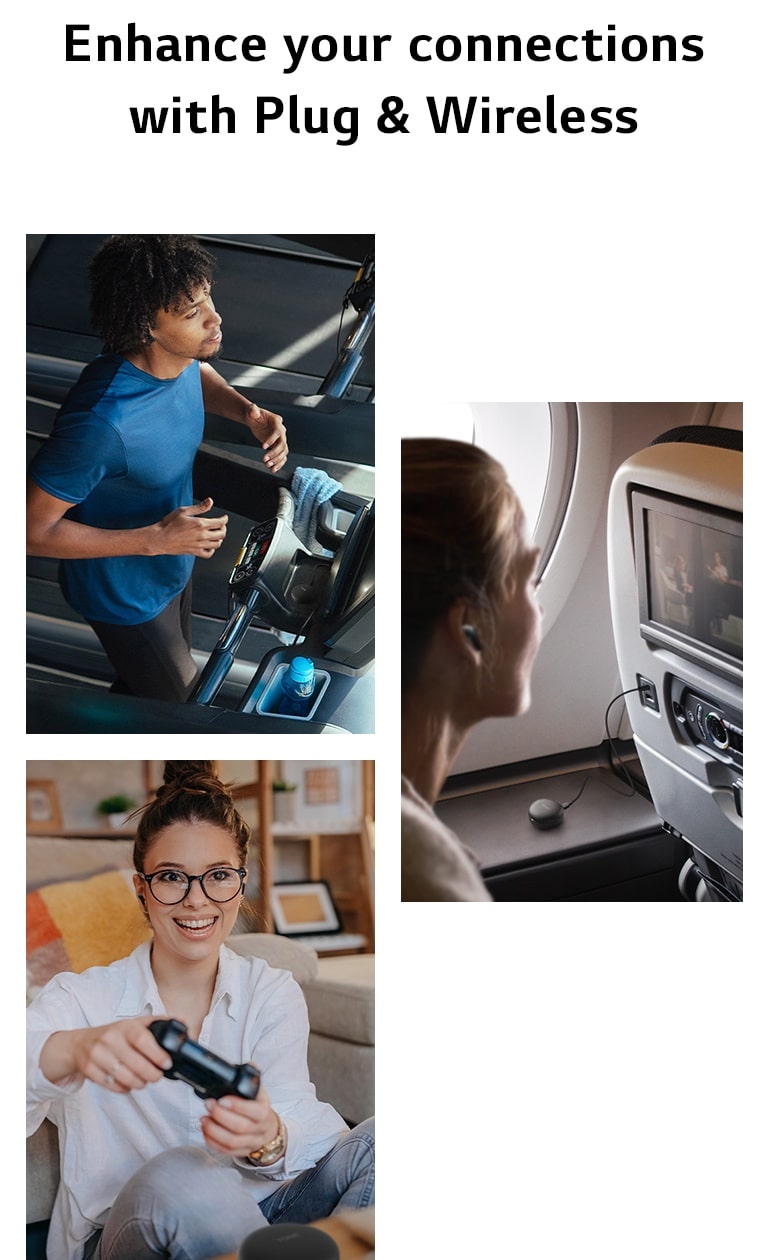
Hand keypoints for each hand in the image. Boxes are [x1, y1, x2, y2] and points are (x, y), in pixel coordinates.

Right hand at [40, 1016, 171, 1092]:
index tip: (167, 1064)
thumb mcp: (133, 1024)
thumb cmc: (113, 1035)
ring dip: (140, 1083)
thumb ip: (158, 1023)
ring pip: (125, 1078)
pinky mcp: (89, 1071)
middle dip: (152, 1075)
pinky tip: (128, 1083)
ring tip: (144, 1080)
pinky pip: (113, 1086)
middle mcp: (110, 1039)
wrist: (79, 1044)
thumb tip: (183, 1022)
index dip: (157, 1054)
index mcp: (124, 1027)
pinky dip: (125, 1088)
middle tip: (157, 1076)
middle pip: (136, 1064)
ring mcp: (97, 1056)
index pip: (142, 1039)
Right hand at [154, 497, 227, 557]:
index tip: (224, 518)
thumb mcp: (183, 511)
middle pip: (221, 534)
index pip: (220, 522)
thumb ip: (199, 507)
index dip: (224, 519)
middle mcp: (202, 536)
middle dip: (224, 528)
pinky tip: (210, 546)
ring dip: (219, 538)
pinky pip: (208, 554)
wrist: (160, 538)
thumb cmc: (168, 525)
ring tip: (217, 534)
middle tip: (221, 525)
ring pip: (217, 544)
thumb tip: (210, 501)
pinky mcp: (194, 552)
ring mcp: (199, 545)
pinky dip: (212, 550)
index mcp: (200, 524)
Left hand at [201, 1082, 280, 1158]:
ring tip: (204, 1119)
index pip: (255, 1111)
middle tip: (208, 1105)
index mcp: (264, 1110)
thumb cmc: (258, 1106)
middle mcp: (259, 1128)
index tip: (222, 1099)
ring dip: (214, 1131)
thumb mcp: (259, 1091)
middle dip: (220, 1116)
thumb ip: (252, 1078)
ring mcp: (251, 1142)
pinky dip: (212, 1142)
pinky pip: (226, 1151)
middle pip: (240, 1127)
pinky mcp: (241, 1151)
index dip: (237, 1106)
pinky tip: (205, 1131)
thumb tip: (250, 1065)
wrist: (268, 1128)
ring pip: (232, 1142)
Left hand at [243, 404, 287, 472]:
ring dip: (277, 460)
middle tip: (265, 459)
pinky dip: (278, 463)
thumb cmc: (253, 414)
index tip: (263, 447)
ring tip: (268, 465)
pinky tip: (273, 469)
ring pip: (283, 452)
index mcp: (277, 422)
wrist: (254, 419)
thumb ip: (253, 410)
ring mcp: (280, 439)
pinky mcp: (277, 446)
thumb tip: (253, 411)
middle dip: (274, 453)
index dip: (271, 440)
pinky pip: (281, 456)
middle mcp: (281, 431)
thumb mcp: (251, 411)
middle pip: (282, 444)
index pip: (278, 432)